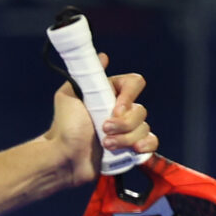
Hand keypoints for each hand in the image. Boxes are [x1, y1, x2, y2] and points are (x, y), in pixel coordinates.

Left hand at [49, 52, 158, 184]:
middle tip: (103, 129)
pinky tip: (134, 150)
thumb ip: (84, 76)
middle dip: (123, 123)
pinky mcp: (130, 149)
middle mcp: (120, 110)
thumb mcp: (68, 96)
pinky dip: (146, 145)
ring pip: (144, 128)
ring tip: (106, 145)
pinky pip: (151, 142)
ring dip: (125, 139)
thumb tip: (103, 56)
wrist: (64, 158)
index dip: (129, 95)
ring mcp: (126, 130)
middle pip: (141, 110)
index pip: (134, 83)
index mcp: (110, 93)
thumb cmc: (64, 127)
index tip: (115, 108)